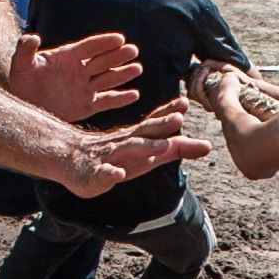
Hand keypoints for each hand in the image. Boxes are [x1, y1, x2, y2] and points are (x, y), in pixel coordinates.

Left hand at [12, 32, 145, 120]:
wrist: (25, 108)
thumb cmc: (22, 82)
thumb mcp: (20, 65)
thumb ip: (25, 50)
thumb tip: (32, 37)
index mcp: (67, 57)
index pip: (89, 47)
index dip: (103, 43)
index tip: (119, 38)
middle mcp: (79, 71)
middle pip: (102, 61)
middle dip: (118, 56)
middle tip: (133, 50)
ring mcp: (85, 88)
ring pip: (108, 79)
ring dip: (122, 74)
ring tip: (137, 69)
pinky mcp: (87, 106)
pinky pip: (106, 101)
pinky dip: (120, 99)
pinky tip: (134, 95)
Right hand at [58, 101, 211, 197]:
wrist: (70, 159)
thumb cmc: (115, 157)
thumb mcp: (148, 154)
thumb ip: (176, 149)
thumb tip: (208, 146)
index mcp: (136, 138)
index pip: (154, 123)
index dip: (168, 114)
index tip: (184, 103)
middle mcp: (123, 143)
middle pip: (143, 132)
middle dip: (161, 125)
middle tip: (178, 118)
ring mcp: (108, 157)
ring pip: (126, 150)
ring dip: (144, 147)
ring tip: (161, 148)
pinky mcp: (94, 175)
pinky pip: (101, 174)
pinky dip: (109, 173)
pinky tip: (117, 174)